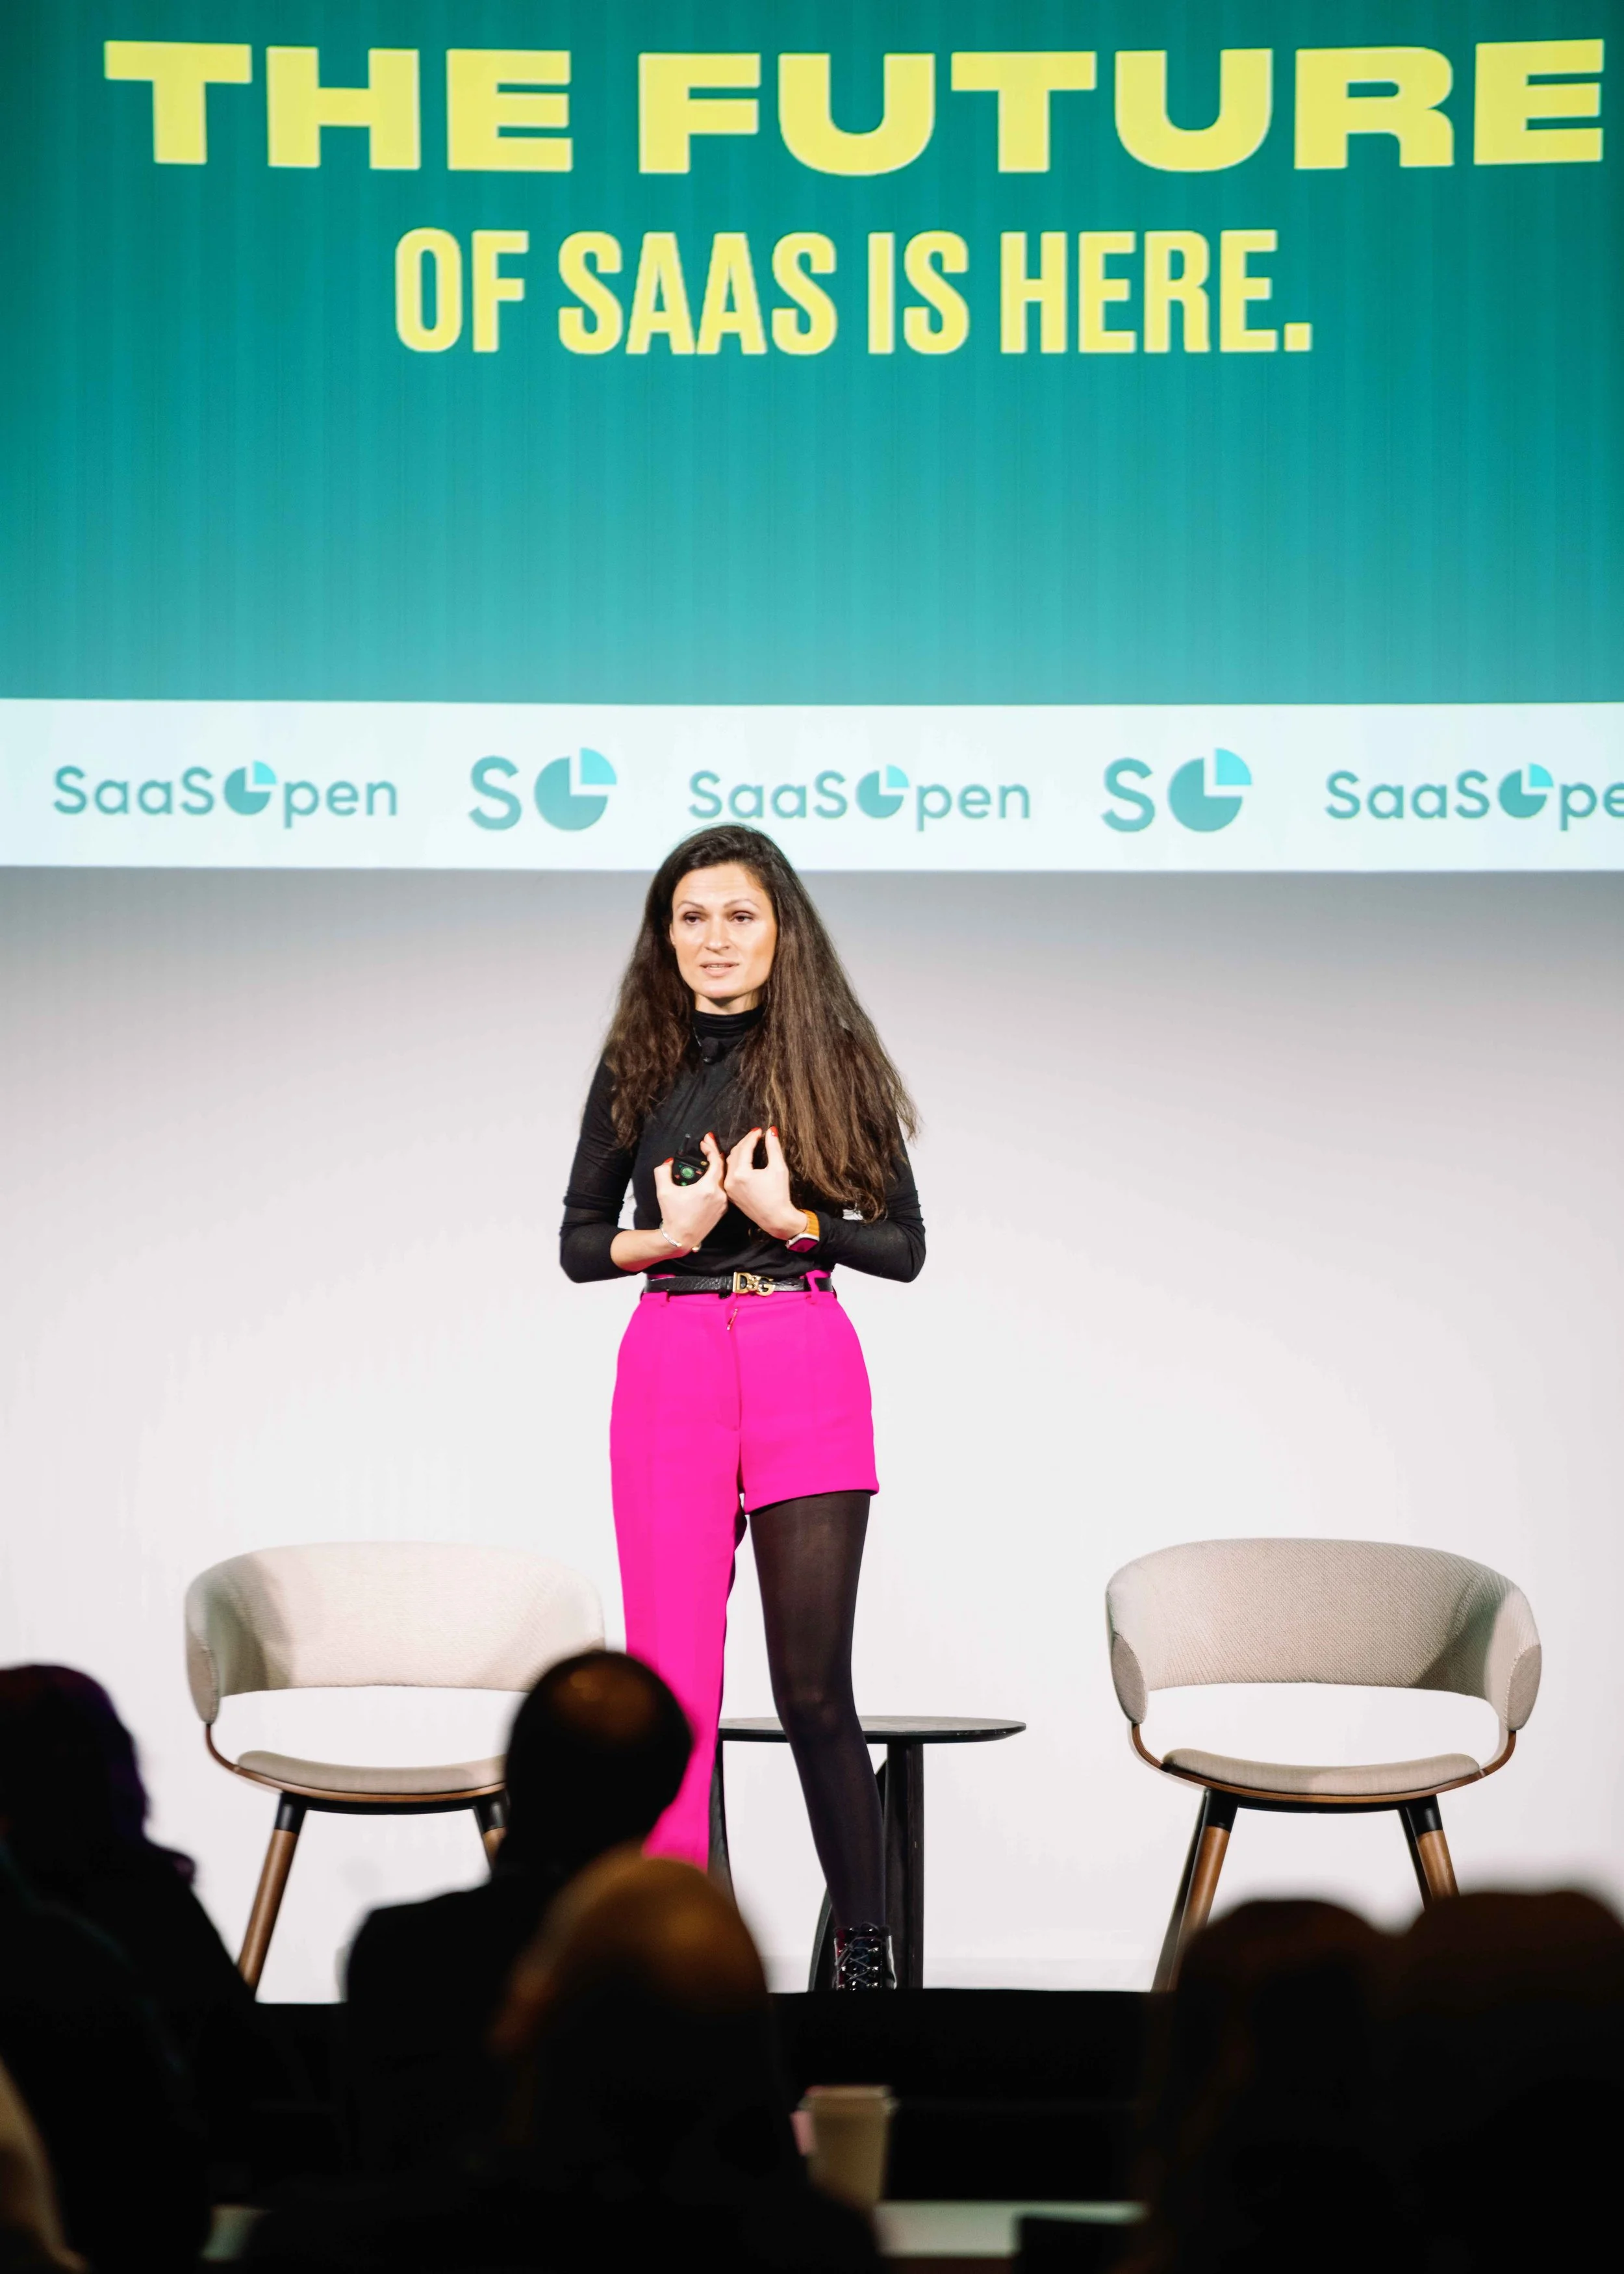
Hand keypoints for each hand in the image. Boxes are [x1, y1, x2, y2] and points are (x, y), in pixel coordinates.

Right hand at [652, 1133, 727, 1252]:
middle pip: (723, 1168)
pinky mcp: (722, 1210)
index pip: (716, 1161)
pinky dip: (718, 1179)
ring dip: (718, 1167)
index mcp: (708, 1188)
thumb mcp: (663, 1191)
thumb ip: (663, 1172)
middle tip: (708, 1145)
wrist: (681, 1239)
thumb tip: (668, 1163)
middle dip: (716, 1154)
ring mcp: (723, 1203)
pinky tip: (711, 1175)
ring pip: (724, 1179)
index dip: (711, 1148)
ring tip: (710, 1157)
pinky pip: (723, 1189)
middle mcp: (720, 1195)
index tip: (706, 1140)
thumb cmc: (673, 1216)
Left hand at [722, 1127, 806, 1243]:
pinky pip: (729, 1174)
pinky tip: (741, 1159)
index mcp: (741, 1174)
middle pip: (735, 1153)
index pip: (744, 1148)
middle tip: (754, 1136)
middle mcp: (731, 1181)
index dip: (752, 1137)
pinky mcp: (731, 1194)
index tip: (759, 1131)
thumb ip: (773, 1147)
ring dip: (739, 1152)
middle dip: (745, 1143)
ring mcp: (729, 1188)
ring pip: (730, 1163)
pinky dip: (735, 1164)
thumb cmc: (779, 1195)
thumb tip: (771, 1131)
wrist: (776, 1218)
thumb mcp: (779, 1168)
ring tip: (749, 1144)